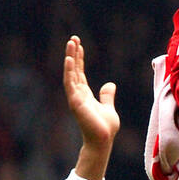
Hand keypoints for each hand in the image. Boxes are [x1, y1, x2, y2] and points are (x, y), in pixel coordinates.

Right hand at [64, 36, 118, 178]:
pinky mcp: (75, 102)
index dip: (79, 59)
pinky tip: (69, 58)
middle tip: (73, 38)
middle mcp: (78, 95)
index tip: (79, 45)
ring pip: (70, 73)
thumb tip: (110, 84)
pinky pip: (70, 83)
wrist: (103, 141)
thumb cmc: (105, 129)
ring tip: (70, 42)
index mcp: (85, 95)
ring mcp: (76, 98)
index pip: (80, 73)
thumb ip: (107, 96)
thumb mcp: (109, 108)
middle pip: (74, 70)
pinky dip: (69, 71)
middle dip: (73, 54)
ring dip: (70, 58)